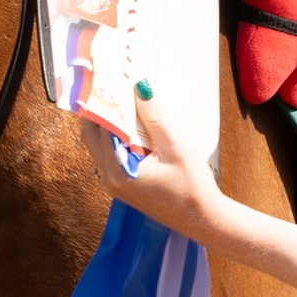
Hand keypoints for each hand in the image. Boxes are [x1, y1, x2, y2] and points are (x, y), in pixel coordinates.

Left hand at [87, 88, 221, 242]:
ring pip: (99, 142)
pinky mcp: (122, 183)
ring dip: (108, 120)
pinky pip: (110, 152)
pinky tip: (132, 120)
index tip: (107, 75)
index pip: (100, 125)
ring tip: (123, 95)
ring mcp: (113, 182)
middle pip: (92, 133)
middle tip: (112, 81)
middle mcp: (108, 177)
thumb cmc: (193, 188)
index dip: (102, 98)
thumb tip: (139, 86)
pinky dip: (116, 134)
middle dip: (100, 106)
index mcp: (117, 170)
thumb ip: (155, 117)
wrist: (203, 220)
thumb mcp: (175, 147)